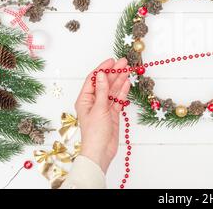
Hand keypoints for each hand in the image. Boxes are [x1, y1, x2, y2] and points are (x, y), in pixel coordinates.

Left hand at [75, 58, 130, 172]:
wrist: (100, 152)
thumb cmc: (95, 132)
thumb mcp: (98, 109)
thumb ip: (101, 90)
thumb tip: (101, 74)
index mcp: (85, 99)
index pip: (93, 79)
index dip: (102, 69)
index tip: (111, 60)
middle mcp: (93, 102)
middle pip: (104, 83)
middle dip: (113, 72)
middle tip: (124, 62)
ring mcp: (104, 107)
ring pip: (112, 90)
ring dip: (119, 80)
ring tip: (128, 70)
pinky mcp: (112, 114)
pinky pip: (117, 99)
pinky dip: (122, 92)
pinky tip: (127, 83)